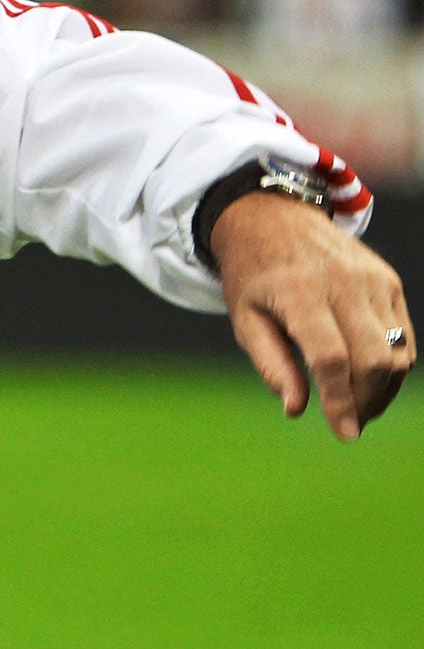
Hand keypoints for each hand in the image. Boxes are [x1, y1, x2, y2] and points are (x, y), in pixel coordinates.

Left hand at [212, 191, 413, 438]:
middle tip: (351, 421)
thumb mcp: (244, 318)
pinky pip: (404, 334)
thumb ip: (270, 364)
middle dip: (366, 401)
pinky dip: (394, 364)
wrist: (272, 216)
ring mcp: (372, 278)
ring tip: (361, 405)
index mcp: (299, 291)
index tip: (344, 432)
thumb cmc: (253, 274)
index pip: (331, 358)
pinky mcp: (388, 279)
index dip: (341, 400)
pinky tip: (372, 379)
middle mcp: (342, 282)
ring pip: (397, 351)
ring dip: (384, 389)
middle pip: (373, 359)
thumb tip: (296, 410)